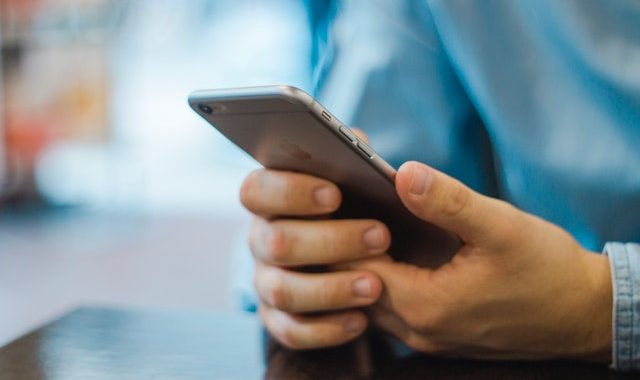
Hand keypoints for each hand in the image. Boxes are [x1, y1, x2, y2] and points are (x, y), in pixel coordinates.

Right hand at [240, 168, 390, 348]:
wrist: (363, 255)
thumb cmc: (356, 205)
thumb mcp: (356, 177)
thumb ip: (354, 156)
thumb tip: (361, 146)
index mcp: (269, 198)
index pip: (256, 190)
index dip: (290, 192)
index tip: (334, 195)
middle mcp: (261, 239)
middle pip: (275, 242)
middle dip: (330, 241)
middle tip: (380, 236)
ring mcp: (266, 281)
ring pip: (282, 290)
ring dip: (330, 289)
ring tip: (375, 286)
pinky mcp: (278, 318)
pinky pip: (291, 331)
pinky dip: (326, 329)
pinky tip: (361, 320)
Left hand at [345, 161, 612, 360]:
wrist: (584, 314)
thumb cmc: (548, 271)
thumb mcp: (500, 226)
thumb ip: (448, 201)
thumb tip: (403, 173)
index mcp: (424, 305)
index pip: (354, 267)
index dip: (341, 232)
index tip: (335, 199)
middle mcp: (417, 329)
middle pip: (355, 286)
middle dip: (343, 247)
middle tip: (340, 206)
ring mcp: (426, 337)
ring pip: (371, 299)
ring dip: (361, 265)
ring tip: (359, 223)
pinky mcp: (437, 334)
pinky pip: (393, 307)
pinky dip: (383, 278)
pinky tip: (390, 249)